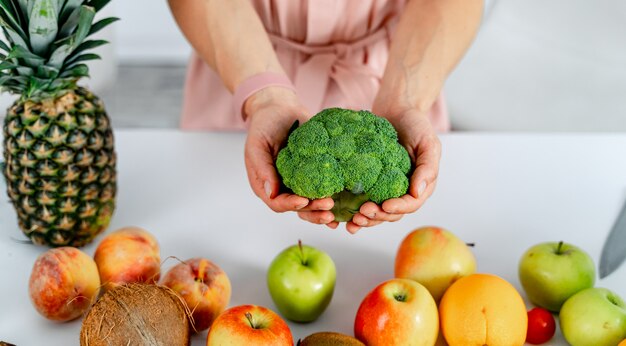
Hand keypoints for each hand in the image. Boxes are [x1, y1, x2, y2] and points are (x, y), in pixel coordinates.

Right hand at [244, 87, 336, 225]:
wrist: (281, 109)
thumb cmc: (264, 126)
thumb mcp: (257, 145)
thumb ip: (262, 169)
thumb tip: (272, 193)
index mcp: (266, 185)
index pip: (277, 203)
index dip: (290, 205)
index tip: (303, 201)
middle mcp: (284, 187)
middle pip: (298, 208)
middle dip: (313, 210)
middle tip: (328, 205)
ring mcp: (300, 182)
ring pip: (312, 203)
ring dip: (323, 208)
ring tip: (335, 207)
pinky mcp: (315, 173)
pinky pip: (324, 187)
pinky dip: (333, 196)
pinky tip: (344, 199)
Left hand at [346, 107, 441, 233]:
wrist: (397, 109)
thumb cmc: (416, 124)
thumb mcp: (428, 143)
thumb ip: (427, 168)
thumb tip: (418, 192)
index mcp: (421, 185)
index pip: (411, 204)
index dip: (398, 208)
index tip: (384, 205)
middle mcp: (404, 190)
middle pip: (392, 213)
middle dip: (378, 216)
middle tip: (361, 213)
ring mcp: (387, 188)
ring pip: (378, 212)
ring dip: (366, 220)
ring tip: (352, 221)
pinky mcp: (372, 183)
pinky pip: (365, 201)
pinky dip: (355, 212)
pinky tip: (345, 218)